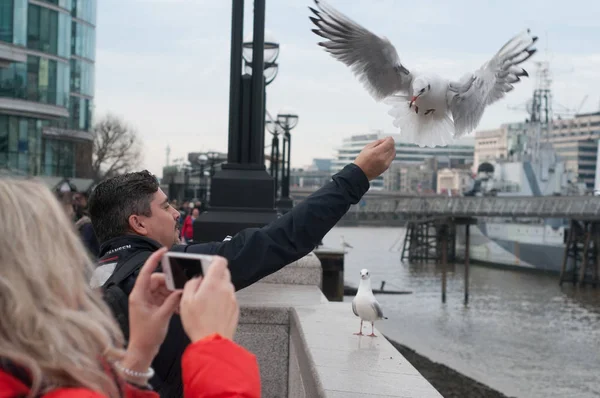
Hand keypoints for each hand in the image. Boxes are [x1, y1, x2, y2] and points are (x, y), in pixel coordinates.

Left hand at [126, 248, 181, 365]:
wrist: (142, 351)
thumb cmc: (146, 336)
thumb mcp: (162, 316)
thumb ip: (172, 300)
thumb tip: (182, 290)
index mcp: (138, 295)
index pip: (146, 272)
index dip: (154, 260)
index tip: (163, 251)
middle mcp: (141, 296)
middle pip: (157, 280)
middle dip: (170, 283)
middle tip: (180, 287)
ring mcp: (146, 301)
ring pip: (162, 289)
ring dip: (171, 293)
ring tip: (179, 300)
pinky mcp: (151, 307)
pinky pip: (163, 297)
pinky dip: (170, 300)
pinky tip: (177, 306)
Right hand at [180, 256, 238, 342]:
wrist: (212, 341)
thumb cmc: (198, 323)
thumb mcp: (186, 301)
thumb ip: (191, 284)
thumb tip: (196, 279)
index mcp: (213, 283)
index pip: (220, 261)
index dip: (213, 259)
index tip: (207, 262)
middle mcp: (226, 288)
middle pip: (224, 272)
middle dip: (214, 274)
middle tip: (203, 282)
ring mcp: (232, 298)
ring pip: (226, 285)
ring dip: (218, 287)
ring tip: (206, 299)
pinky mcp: (235, 307)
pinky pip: (229, 297)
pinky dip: (222, 298)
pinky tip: (212, 308)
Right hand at [353, 136, 395, 179]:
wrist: (360, 173)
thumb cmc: (362, 160)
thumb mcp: (367, 148)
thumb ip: (377, 142)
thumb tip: (385, 140)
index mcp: (377, 152)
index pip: (390, 142)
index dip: (389, 139)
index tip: (387, 138)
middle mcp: (383, 158)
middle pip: (392, 147)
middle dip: (390, 144)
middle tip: (385, 143)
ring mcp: (385, 163)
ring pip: (393, 153)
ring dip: (391, 149)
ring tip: (384, 149)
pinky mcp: (386, 167)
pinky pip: (391, 159)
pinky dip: (389, 155)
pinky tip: (383, 155)